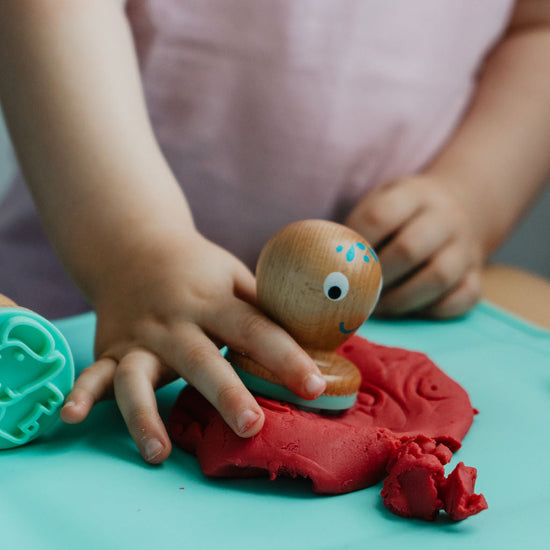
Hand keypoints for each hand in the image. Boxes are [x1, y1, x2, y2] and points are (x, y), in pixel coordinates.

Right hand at [60, 230, 325, 462]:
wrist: (134, 248)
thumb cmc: (196, 268)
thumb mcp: (233, 274)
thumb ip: (267, 303)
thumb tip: (320, 330)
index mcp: (212, 299)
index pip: (255, 329)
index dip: (286, 357)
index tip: (315, 385)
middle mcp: (174, 320)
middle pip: (201, 358)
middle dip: (225, 392)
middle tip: (252, 426)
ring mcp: (139, 337)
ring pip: (139, 377)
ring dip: (145, 415)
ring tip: (159, 452)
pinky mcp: (111, 348)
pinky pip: (93, 373)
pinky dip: (81, 393)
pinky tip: (71, 418)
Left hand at [346, 175, 483, 317]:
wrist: (460, 207)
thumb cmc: (404, 213)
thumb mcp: (382, 200)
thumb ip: (357, 226)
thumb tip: (322, 262)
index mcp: (414, 193)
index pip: (379, 215)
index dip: (355, 244)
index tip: (340, 263)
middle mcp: (445, 217)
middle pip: (409, 248)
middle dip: (376, 276)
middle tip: (357, 291)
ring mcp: (465, 248)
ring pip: (438, 276)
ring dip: (401, 298)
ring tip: (379, 307)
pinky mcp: (477, 275)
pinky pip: (463, 298)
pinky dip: (435, 310)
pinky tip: (412, 309)